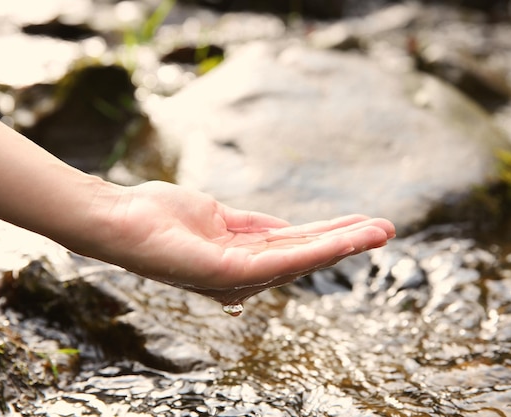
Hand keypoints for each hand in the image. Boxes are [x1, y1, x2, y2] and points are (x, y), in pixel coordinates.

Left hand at [93, 181, 394, 307]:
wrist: (122, 220)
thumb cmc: (161, 216)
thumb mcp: (217, 217)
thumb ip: (252, 226)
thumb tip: (283, 227)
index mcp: (243, 261)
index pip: (295, 246)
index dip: (330, 235)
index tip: (362, 223)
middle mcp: (245, 275)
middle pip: (305, 255)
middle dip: (348, 241)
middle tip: (387, 229)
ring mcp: (239, 277)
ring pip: (302, 259)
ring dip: (344, 245)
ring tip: (381, 232)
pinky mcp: (229, 274)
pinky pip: (282, 259)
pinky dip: (317, 250)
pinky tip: (346, 239)